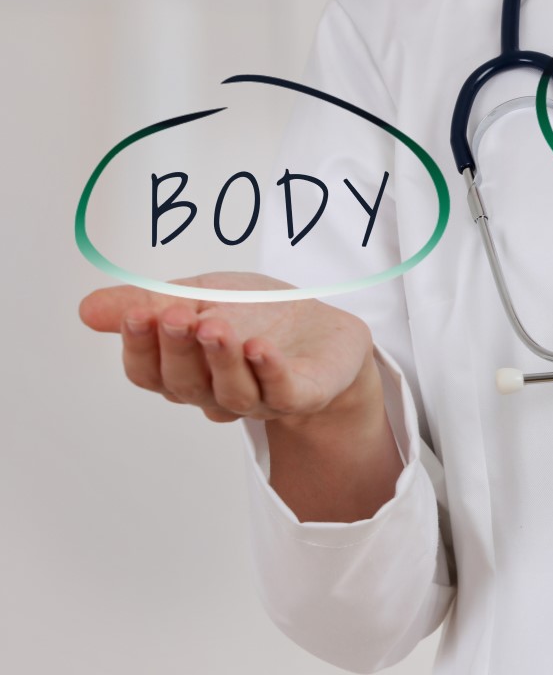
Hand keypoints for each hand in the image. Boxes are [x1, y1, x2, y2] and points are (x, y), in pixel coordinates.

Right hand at [78, 272, 376, 425]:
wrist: (324, 329)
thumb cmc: (257, 312)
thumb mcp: (200, 295)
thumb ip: (150, 302)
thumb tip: (87, 309)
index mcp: (185, 371)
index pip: (149, 372)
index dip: (140, 346)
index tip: (137, 312)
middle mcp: (216, 392)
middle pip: (186, 384)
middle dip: (178, 349)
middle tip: (175, 316)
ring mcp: (260, 399)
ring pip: (232, 393)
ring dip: (220, 359)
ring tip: (215, 326)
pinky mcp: (302, 395)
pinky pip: (281, 392)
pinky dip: (269, 370)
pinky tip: (259, 347)